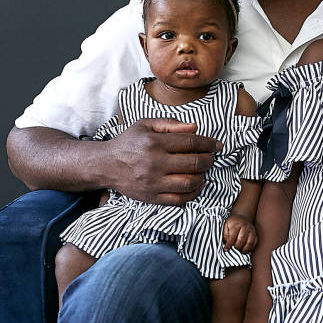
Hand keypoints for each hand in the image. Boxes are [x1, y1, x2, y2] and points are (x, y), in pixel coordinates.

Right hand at [103, 118, 220, 204]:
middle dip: (209, 160)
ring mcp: (153, 182)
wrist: (105, 165)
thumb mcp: (145, 124)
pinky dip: (193, 193)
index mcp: (154, 142)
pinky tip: (196, 184)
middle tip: (211, 158)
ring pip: (190, 182)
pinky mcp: (151, 197)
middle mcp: (154, 163)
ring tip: (203, 171)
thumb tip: (195, 127)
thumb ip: (170, 123)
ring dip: (203, 176)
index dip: (208, 143)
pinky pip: (179, 199)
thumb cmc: (129, 142)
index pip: (190, 142)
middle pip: (194, 163)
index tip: (217, 145)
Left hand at [223, 214, 257, 252]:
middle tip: (234, 248)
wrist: (242, 217)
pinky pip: (255, 242)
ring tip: (240, 250)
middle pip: (242, 239)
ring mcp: (251, 230)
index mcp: (237, 224)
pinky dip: (251, 247)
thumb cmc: (233, 223)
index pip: (232, 237)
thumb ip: (225, 234)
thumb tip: (226, 243)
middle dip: (237, 246)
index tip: (226, 249)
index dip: (229, 244)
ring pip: (249, 242)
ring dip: (244, 248)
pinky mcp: (255, 234)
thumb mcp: (226, 225)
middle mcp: (245, 227)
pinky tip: (246, 248)